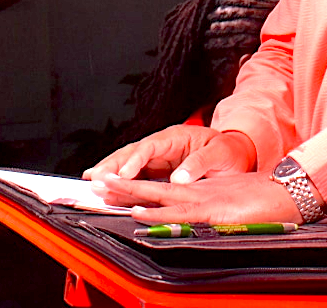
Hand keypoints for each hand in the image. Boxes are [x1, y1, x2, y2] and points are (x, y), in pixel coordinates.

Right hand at [82, 125, 255, 182]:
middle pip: (132, 152)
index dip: (135, 160)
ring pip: (128, 162)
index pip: (150, 146)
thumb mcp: (219, 153)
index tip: (124, 174)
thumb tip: (179, 178)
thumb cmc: (227, 151)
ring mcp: (158, 157)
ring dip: (110, 172)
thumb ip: (199, 163)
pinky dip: (120, 181)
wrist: (234, 154)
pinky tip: (106, 188)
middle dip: (112, 165)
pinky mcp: (157, 169)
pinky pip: (135, 175)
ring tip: (92, 182)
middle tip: (95, 179)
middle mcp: (163, 145)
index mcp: (176, 137)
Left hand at [93, 172, 301, 224]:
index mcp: (200, 191)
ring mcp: (203, 200)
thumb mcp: (234, 205)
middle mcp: (197, 192)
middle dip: (123, 184)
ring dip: (130, 193)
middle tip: (96, 180)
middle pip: (153, 186)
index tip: (112, 185)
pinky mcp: (211, 211)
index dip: (135, 187)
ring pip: (158, 195)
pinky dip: (155, 212)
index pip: (161, 188)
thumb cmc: (268, 200)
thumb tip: (197, 219)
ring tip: (105, 188)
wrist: (291, 192)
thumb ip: (213, 210)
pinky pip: (177, 212)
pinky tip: (138, 212)